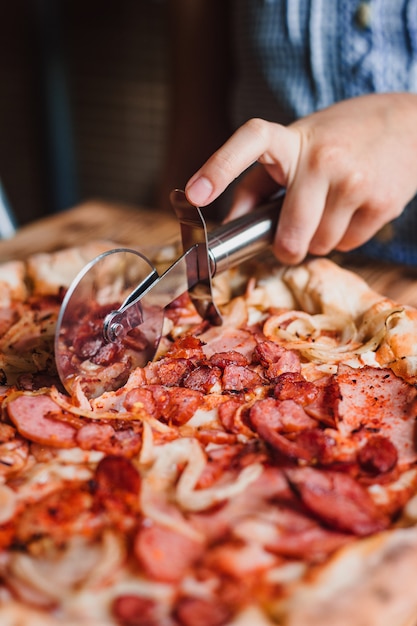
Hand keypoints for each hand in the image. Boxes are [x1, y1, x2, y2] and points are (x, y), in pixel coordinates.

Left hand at [185, 93, 416, 263]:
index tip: (193, 195)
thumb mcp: (297, 146)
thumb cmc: (339, 138)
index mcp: (292, 139)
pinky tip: (354, 209)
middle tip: (290, 241)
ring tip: (332, 207)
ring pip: (320, 245)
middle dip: (288, 247)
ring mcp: (354, 181)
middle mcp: (323, 158)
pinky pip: (349, 244)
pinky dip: (346, 237)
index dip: (220, 167)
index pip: (251, 141)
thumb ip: (258, 183)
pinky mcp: (382, 203)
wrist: (407, 125)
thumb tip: (229, 223)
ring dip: (319, 239)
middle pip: (290, 235)